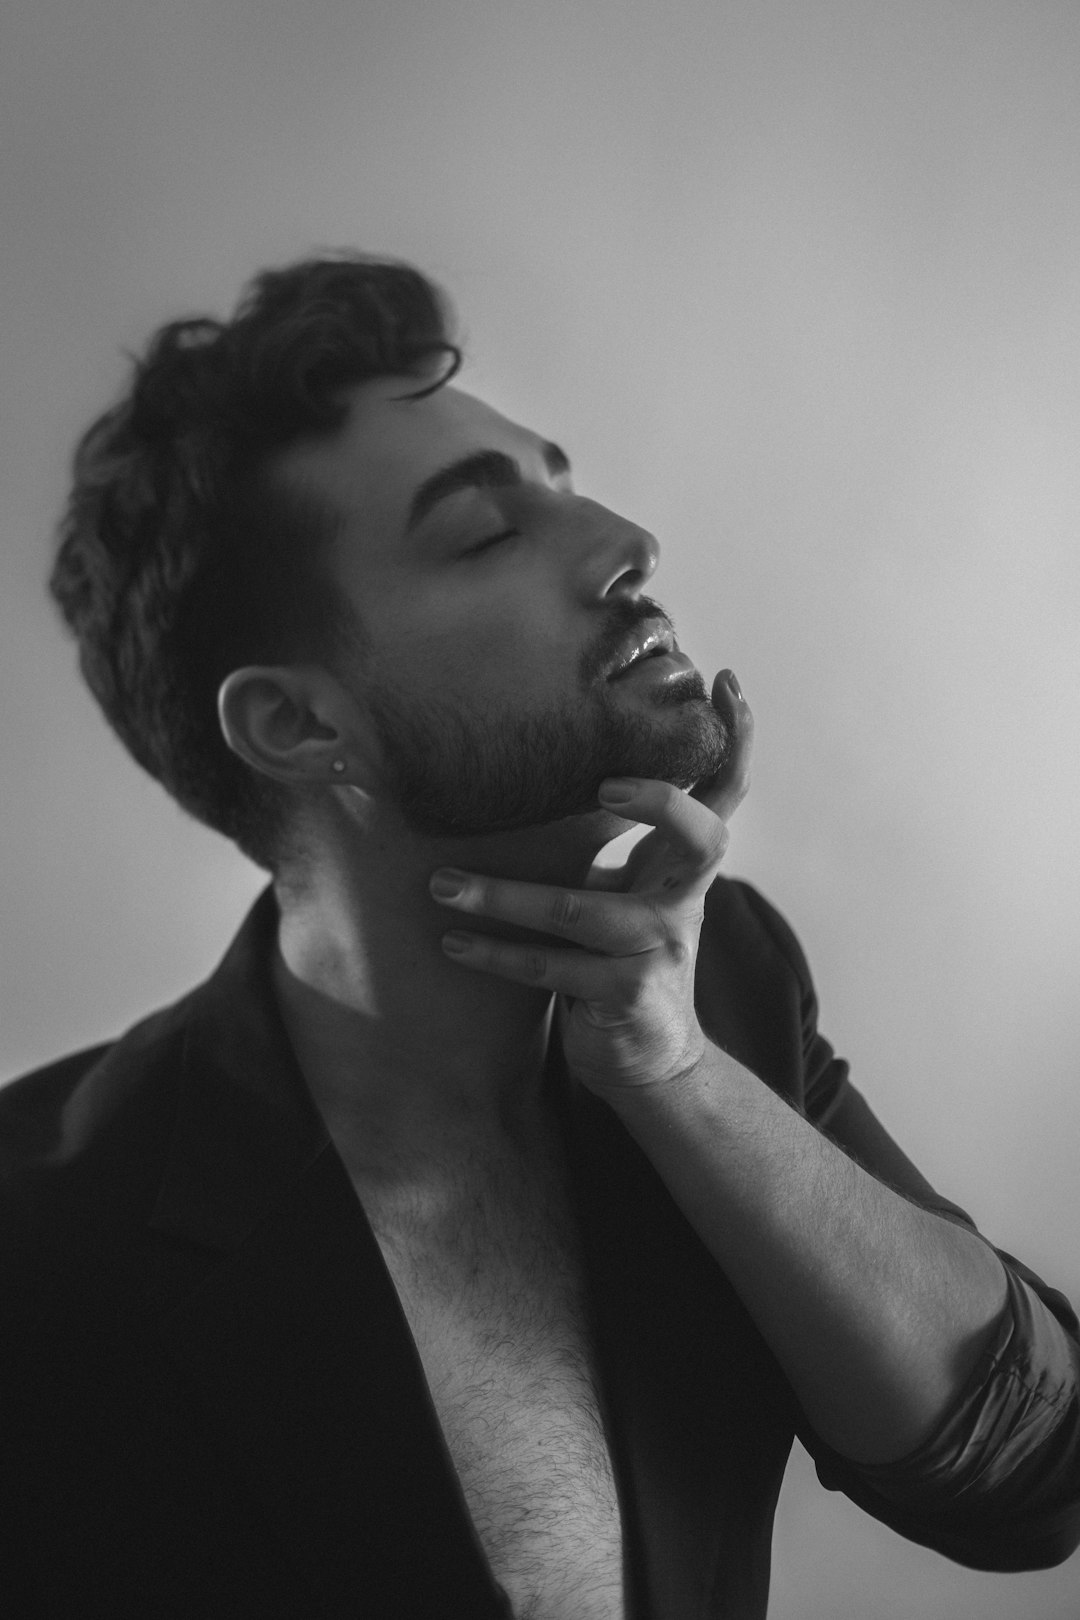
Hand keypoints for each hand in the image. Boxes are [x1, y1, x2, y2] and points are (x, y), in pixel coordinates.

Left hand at [429, 670, 752, 1095]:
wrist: (649, 1055)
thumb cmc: (627, 952)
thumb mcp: (638, 886)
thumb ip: (629, 833)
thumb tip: (578, 756)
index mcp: (684, 864)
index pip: (727, 792)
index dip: (740, 739)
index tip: (726, 681)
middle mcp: (683, 899)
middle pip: (702, 838)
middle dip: (660, 802)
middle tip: (601, 784)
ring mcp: (660, 948)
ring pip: (584, 909)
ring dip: (502, 898)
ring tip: (440, 885)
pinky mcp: (627, 995)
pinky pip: (551, 967)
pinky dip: (496, 954)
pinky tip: (453, 942)